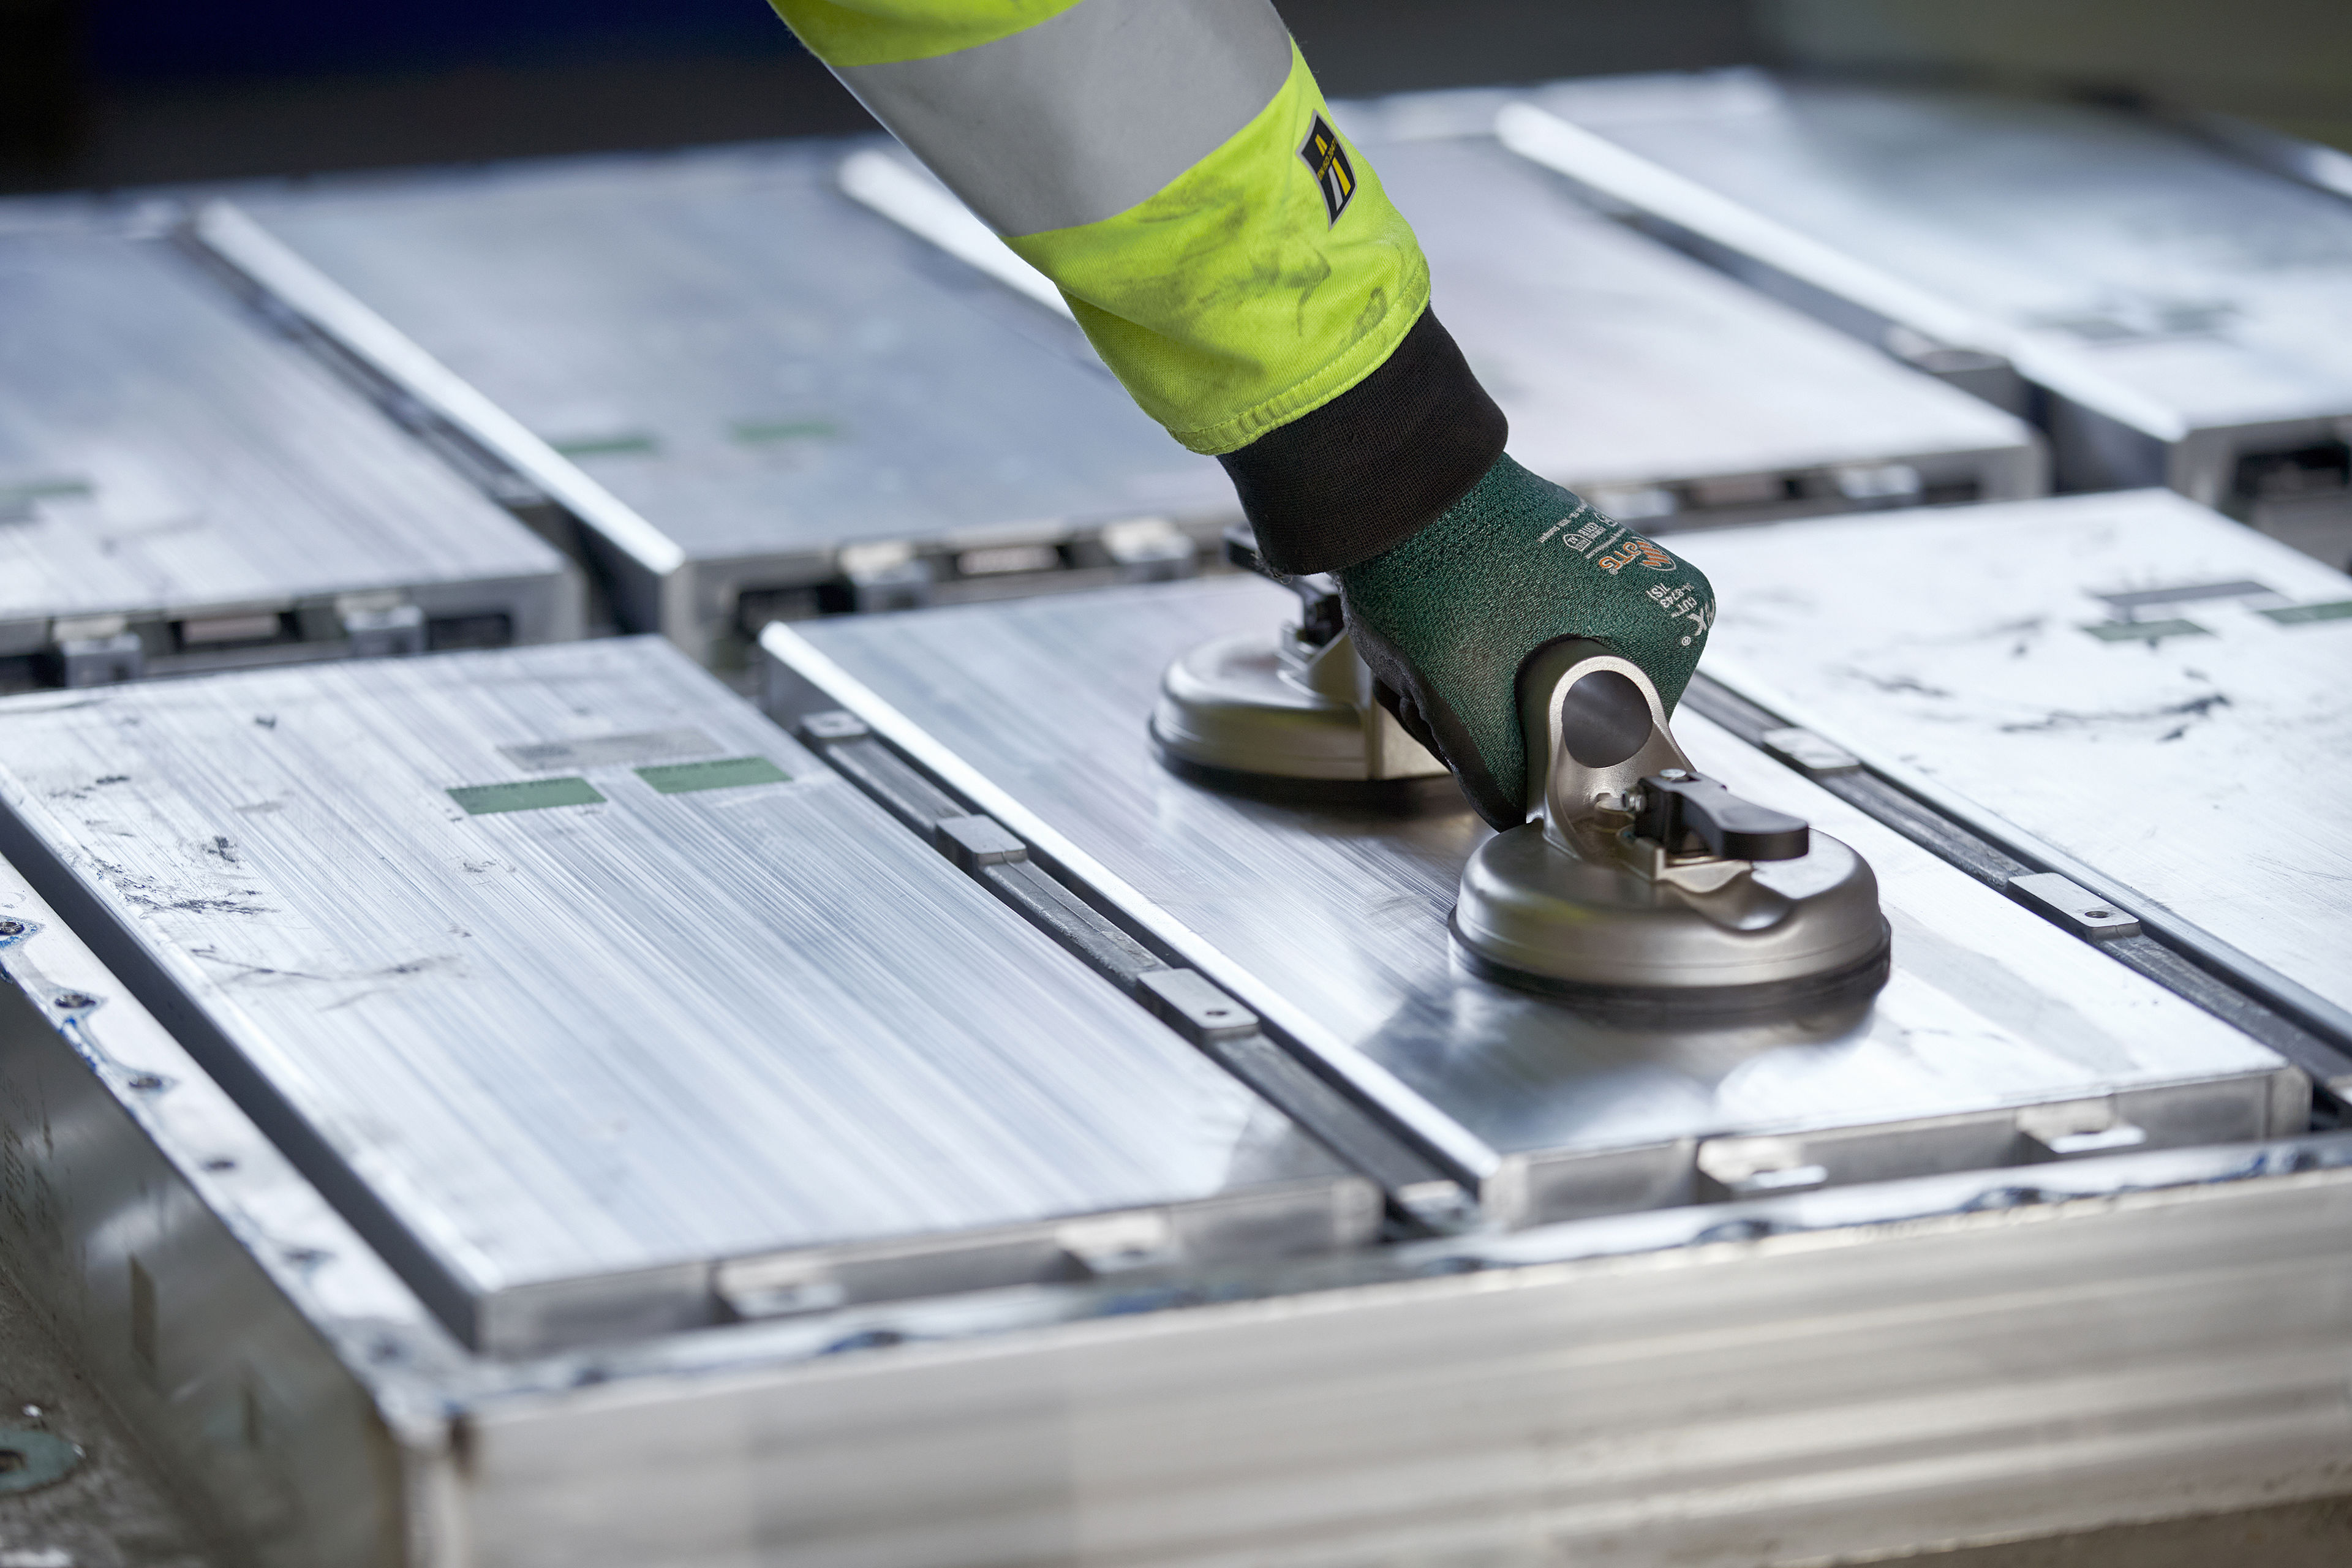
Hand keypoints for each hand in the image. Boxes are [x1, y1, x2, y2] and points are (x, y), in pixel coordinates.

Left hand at [1339, 454, 1714, 829]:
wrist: (1389, 480)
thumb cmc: (1438, 562)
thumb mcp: (1464, 698)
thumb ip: (1501, 776)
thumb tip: (1515, 812)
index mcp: (1670, 625)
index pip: (1610, 747)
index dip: (1536, 761)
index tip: (1486, 743)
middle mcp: (1653, 598)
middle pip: (1567, 719)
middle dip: (1493, 725)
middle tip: (1441, 691)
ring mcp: (1602, 581)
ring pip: (1533, 691)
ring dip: (1471, 696)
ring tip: (1431, 656)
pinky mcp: (1554, 574)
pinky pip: (1518, 653)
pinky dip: (1469, 661)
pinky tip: (1435, 636)